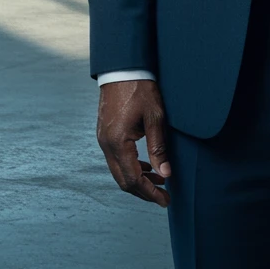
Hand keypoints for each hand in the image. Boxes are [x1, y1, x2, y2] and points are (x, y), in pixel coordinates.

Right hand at [97, 80, 171, 207]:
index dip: (150, 193)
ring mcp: (103, 139)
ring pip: (118, 171)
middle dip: (144, 191)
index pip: (133, 179)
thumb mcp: (155, 116)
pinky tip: (146, 166)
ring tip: (160, 181)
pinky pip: (116, 159)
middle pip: (123, 180)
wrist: (122, 68)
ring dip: (138, 179)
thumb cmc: (140, 88)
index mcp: (117, 142)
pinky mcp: (105, 133)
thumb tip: (165, 174)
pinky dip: (131, 167)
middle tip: (164, 197)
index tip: (166, 200)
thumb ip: (159, 148)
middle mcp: (106, 144)